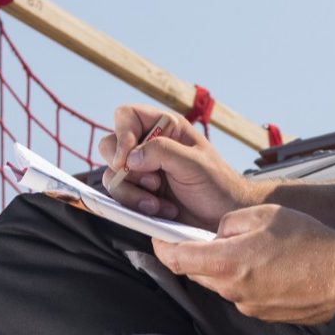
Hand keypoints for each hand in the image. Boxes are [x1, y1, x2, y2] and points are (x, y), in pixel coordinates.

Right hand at [96, 104, 261, 230]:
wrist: (224, 218)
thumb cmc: (218, 186)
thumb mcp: (195, 163)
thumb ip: (162, 152)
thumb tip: (130, 157)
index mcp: (165, 128)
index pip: (127, 116)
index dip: (122, 134)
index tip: (127, 159)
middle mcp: (148, 147)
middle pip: (110, 146)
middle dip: (124, 168)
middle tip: (151, 182)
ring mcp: (141, 172)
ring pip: (112, 176)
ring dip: (133, 193)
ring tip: (160, 203)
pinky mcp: (139, 195)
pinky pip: (120, 197)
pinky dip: (136, 206)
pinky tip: (160, 210)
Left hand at [155, 204, 334, 324]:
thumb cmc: (310, 241)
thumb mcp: (264, 215)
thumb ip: (230, 223)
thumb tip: (218, 234)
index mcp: (228, 263)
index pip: (176, 259)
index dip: (162, 246)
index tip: (160, 237)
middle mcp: (233, 290)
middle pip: (197, 272)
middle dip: (198, 254)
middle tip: (213, 237)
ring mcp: (248, 306)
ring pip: (222, 283)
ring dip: (227, 266)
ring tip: (256, 249)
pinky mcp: (264, 314)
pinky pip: (244, 293)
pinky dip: (247, 279)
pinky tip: (271, 265)